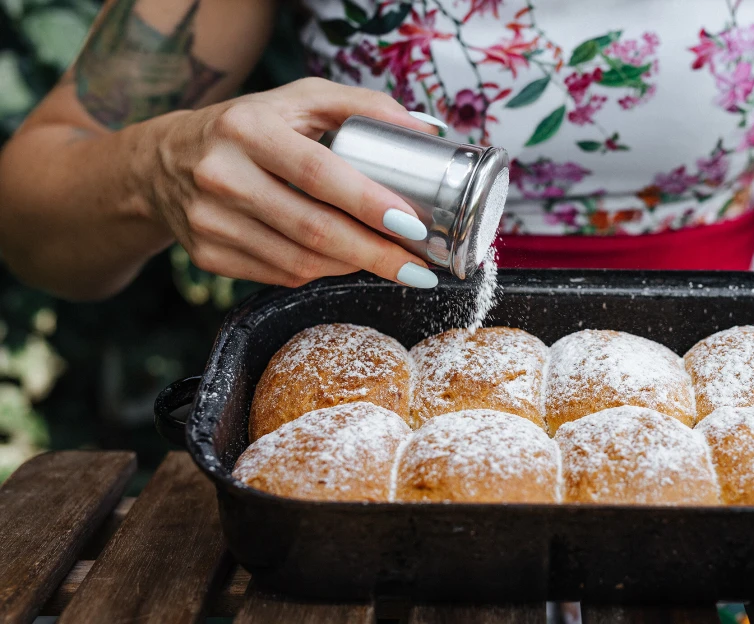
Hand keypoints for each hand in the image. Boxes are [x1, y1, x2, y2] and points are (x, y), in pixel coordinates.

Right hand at [145, 77, 444, 288]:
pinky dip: (321, 273)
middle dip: (375, 254)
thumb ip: (361, 106)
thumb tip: (425, 131)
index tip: (412, 224)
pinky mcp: (207, 255)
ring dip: (353, 267)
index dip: (368, 203)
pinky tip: (344, 263)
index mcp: (246, 129)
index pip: (318, 173)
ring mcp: (210, 221)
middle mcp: (221, 175)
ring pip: (299, 262)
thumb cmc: (248, 126)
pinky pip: (279, 276)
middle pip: (313, 229)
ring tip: (391, 264)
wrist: (163, 162)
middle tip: (419, 268)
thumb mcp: (297, 99)